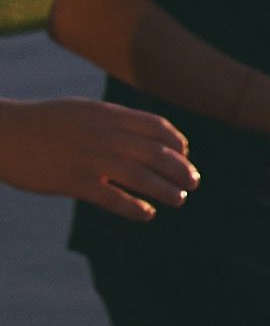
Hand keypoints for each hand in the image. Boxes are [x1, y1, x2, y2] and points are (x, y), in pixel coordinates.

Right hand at [0, 102, 196, 218]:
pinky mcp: (74, 182)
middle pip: (157, 153)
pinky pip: (114, 198)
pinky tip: (147, 214)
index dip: (177, 143)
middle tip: (194, 182)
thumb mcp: (81, 111)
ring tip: (179, 199)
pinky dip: (135, 208)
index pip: (156, 127)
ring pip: (142, 177)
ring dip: (166, 190)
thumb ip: (111, 121)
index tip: (185, 155)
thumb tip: (141, 135)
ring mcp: (90, 159)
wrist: (3, 133)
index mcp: (107, 115)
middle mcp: (104, 135)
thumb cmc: (42, 123)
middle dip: (181, 169)